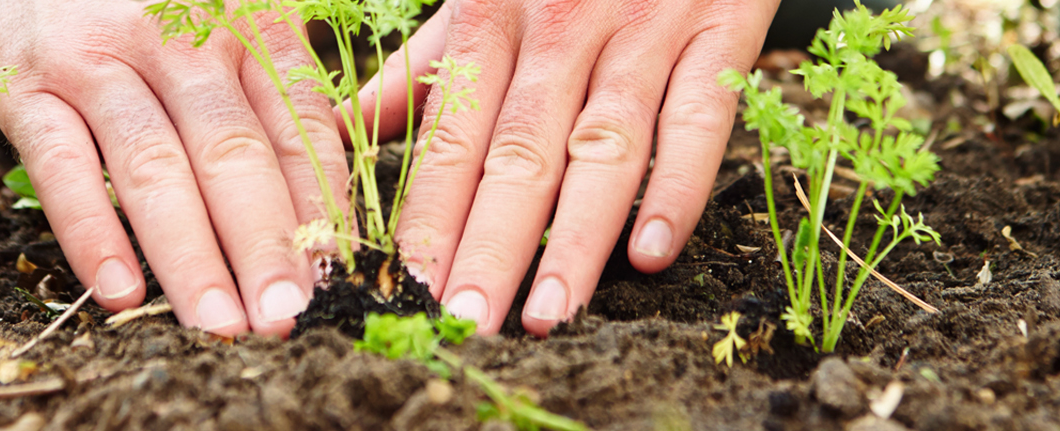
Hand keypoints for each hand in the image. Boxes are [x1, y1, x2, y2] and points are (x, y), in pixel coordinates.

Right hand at [0, 0, 349, 336]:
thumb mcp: (226, 16)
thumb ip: (271, 93)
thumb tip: (322, 203)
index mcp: (244, 22)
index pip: (296, 122)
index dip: (317, 204)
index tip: (332, 274)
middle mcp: (176, 39)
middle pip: (231, 153)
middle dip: (262, 245)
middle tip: (283, 315)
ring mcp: (98, 62)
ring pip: (154, 169)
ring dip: (190, 256)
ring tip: (219, 324)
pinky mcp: (28, 87)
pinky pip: (62, 168)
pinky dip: (92, 234)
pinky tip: (121, 293)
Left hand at [355, 0, 779, 335]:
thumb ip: (421, 72)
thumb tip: (341, 137)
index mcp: (489, 22)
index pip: (451, 138)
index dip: (428, 217)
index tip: (406, 292)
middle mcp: (558, 27)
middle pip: (519, 152)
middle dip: (490, 244)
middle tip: (466, 323)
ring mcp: (641, 28)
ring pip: (602, 145)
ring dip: (576, 236)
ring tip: (549, 314)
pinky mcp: (718, 26)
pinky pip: (697, 114)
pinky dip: (678, 185)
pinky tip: (653, 252)